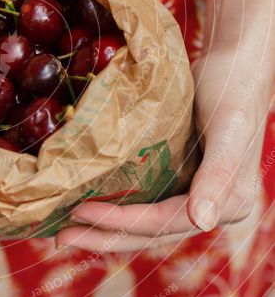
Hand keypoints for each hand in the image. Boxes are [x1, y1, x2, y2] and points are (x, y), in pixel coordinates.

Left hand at [55, 40, 271, 252]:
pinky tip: (86, 202)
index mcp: (230, 203)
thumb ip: (219, 174)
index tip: (81, 212)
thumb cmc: (234, 86)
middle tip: (60, 236)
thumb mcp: (230, 126)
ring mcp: (194, 194)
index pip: (166, 223)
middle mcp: (212, 206)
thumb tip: (204, 223)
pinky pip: (144, 200)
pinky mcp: (179, 178)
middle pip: (151, 232)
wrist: (235, 59)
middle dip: (105, 237)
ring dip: (106, 228)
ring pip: (144, 221)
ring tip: (64, 229)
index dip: (122, 221)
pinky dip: (115, 205)